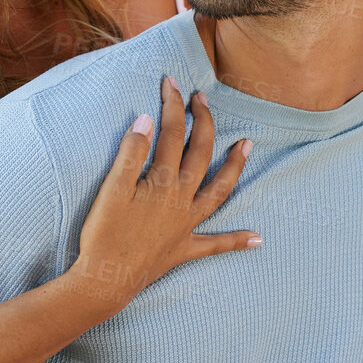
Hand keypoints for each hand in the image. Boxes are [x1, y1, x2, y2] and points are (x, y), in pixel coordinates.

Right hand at [68, 77, 257, 312]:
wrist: (106, 280)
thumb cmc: (104, 234)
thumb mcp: (111, 190)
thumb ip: (130, 154)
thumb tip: (147, 121)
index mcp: (163, 182)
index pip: (172, 134)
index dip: (173, 105)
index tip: (171, 82)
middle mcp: (181, 200)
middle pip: (200, 154)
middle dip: (203, 122)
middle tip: (203, 99)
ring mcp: (186, 225)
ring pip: (219, 191)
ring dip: (234, 168)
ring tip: (247, 146)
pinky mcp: (184, 248)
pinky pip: (216, 245)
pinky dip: (237, 241)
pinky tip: (258, 239)